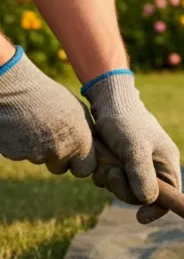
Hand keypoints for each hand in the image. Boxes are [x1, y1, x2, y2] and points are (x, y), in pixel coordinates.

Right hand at [0, 47, 96, 176]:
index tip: (74, 156)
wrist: (16, 88)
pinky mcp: (16, 153)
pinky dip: (19, 145)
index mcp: (81, 142)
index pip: (85, 170)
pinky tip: (19, 127)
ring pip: (39, 160)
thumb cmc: (49, 97)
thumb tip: (92, 147)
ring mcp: (37, 154)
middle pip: (60, 168)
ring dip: (36, 149)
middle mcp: (61, 152)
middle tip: (49, 139)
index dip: (78, 164)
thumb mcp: (78, 112)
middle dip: (55, 159)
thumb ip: (86, 134)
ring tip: (33, 125)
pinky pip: (20, 154)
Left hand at [83, 70, 180, 222]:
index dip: (157, 209)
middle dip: (124, 188)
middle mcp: (156, 166)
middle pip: (142, 195)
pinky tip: (100, 158)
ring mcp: (138, 164)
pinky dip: (104, 172)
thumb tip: (148, 201)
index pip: (171, 197)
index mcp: (167, 163)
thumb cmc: (125, 121)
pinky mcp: (122, 160)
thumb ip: (142, 175)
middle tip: (112, 173)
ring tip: (105, 160)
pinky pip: (113, 178)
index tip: (139, 217)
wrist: (108, 100)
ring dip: (110, 179)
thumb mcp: (134, 148)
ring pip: (124, 188)